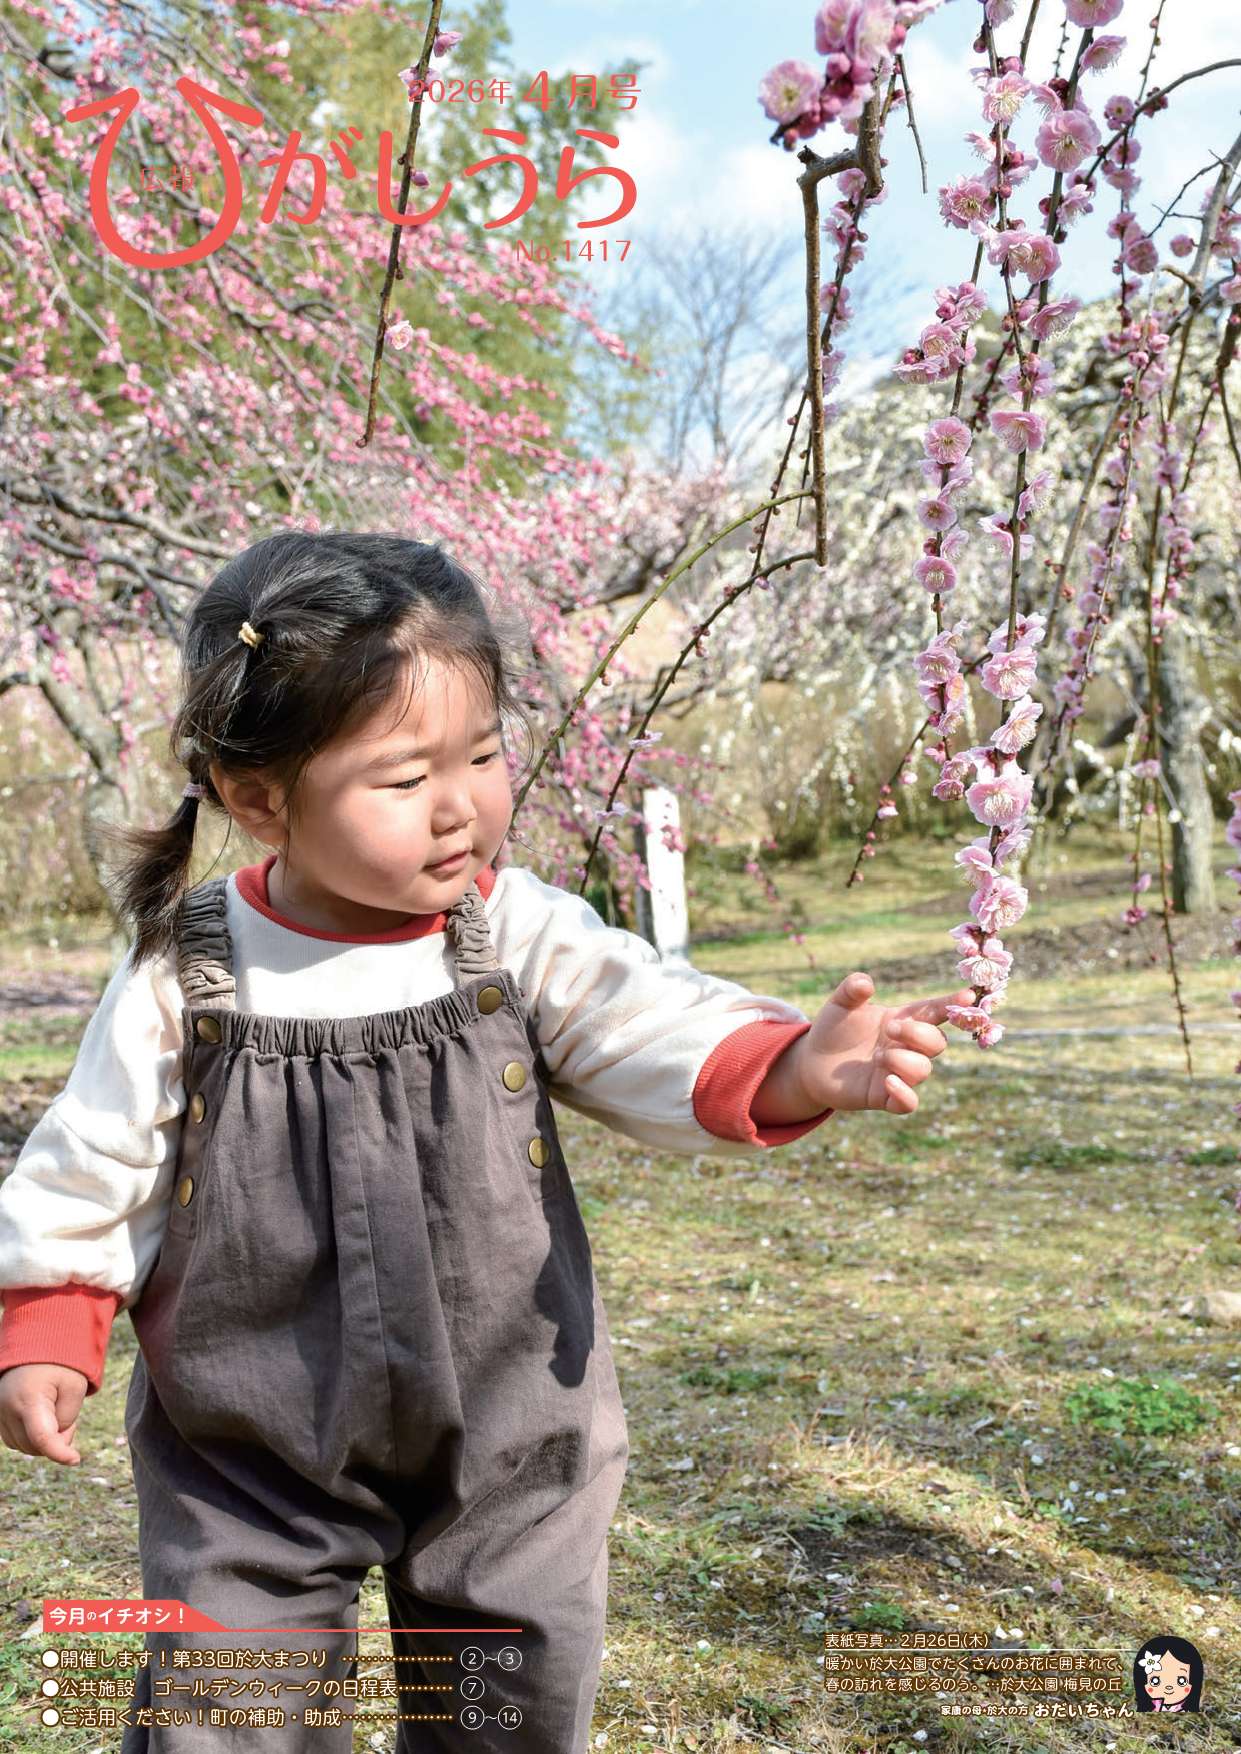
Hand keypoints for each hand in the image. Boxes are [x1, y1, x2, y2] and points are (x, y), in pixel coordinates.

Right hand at [0, 1363, 87, 1464]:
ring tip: (55, 1415)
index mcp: (29, 1398)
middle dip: (56, 1441)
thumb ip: (67, 1417)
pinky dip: (31, 1437)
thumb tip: (54, 1441)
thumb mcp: (75, 1387)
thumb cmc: (59, 1365)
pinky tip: (43, 1420)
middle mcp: (7, 1409)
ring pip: (23, 1446)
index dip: (60, 1453)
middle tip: (69, 1421)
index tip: (75, 1459)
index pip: (42, 1437)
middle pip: (34, 1446)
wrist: (35, 1346)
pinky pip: (15, 1439)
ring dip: (43, 1441)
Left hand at [794, 972, 974, 1115]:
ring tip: (877, 1056)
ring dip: (903, 1060)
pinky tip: (887, 1081)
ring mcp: (897, 1073)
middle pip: (937, 1042)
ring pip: (923, 1069)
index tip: (968, 995)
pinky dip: (904, 1094)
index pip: (935, 1012)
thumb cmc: (832, 1030)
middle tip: (889, 1029)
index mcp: (901, 1020)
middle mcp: (905, 1047)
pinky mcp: (884, 1097)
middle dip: (918, 1034)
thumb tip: (865, 983)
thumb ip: (852, 990)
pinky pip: (909, 1103)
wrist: (811, 1062)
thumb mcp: (839, 1004)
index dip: (953, 1004)